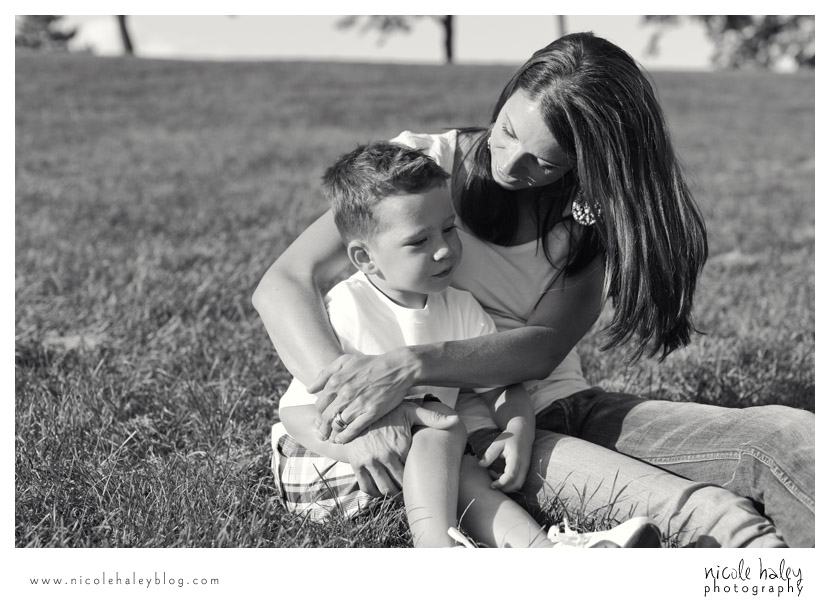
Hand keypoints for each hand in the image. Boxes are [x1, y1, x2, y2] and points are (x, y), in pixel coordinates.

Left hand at [308, 350, 417, 442]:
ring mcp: (358, 404)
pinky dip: (344, 437)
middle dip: (321, 428)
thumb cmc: (371, 364)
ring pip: (338, 424)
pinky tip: (341, 440)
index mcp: (336, 381)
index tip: (320, 420)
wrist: (397, 368)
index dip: (318, 414)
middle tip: (321, 434)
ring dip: (331, 434)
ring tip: (330, 438)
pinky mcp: (371, 412)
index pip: (320, 404)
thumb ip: (325, 373)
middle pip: (326, 417)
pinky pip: (353, 429)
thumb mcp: (345, 361)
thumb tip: (309, 389)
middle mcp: (345, 393)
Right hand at [344, 401, 459, 497]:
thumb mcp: (409, 411)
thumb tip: (456, 420)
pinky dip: (375, 493)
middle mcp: (384, 455)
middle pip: (400, 484)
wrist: (355, 410)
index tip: (426, 480)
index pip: (415, 470)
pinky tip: (382, 490)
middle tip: (414, 492)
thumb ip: (432, 417)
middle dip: (408, 490)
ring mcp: (369, 461)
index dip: (421, 477)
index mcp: (400, 445)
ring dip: (393, 495)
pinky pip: (367, 487)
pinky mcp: (356, 464)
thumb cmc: (387, 411)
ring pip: (384, 489)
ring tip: (400, 493)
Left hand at [478, 428, 533, 492]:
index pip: (510, 475)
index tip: (491, 485)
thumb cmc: (510, 436)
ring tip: (495, 476)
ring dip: (507, 486)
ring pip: (518, 484)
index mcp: (516, 458)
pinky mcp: (525, 469)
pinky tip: (500, 474)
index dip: (501, 483)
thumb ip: (490, 454)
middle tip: (492, 483)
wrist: (524, 431)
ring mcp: (526, 468)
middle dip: (504, 488)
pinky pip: (519, 480)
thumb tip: (480, 465)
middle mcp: (524, 465)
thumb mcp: (498, 443)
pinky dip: (509, 482)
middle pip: (516, 484)